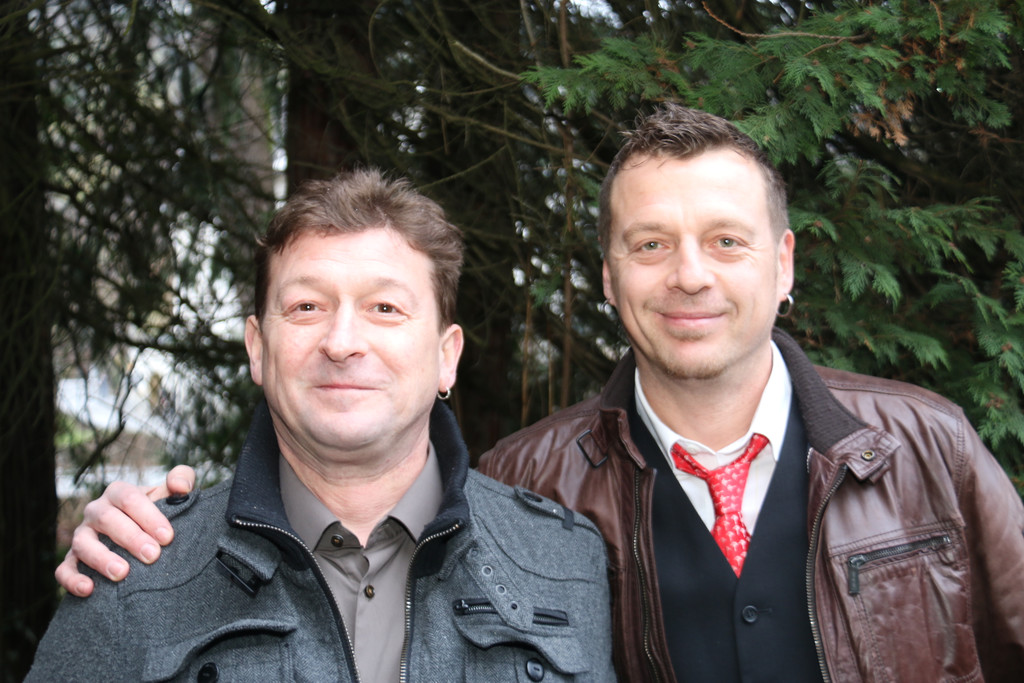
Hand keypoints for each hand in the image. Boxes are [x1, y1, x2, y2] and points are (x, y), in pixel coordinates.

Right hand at [55, 464, 196, 596]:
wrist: (142, 537)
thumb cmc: (157, 513)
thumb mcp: (169, 495)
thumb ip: (182, 479)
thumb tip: (181, 487)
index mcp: (118, 493)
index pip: (130, 499)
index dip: (149, 516)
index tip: (168, 537)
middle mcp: (96, 512)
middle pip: (107, 520)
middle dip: (131, 538)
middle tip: (153, 555)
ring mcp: (81, 536)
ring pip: (83, 544)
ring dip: (101, 559)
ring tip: (122, 573)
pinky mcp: (72, 560)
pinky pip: (64, 569)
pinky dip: (72, 579)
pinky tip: (89, 590)